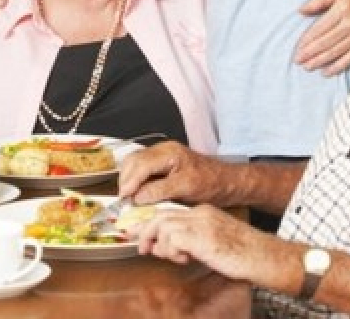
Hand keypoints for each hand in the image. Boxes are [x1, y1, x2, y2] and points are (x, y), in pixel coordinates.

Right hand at [119, 141, 235, 207]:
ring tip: (127, 197)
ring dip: (128, 178)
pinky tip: (136, 192)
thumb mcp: (187, 188)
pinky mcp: (163, 163)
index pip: (141, 164)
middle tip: (122, 199)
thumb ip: (160, 190)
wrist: (227, 181)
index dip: (130, 181)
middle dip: (125, 179)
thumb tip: (138, 197)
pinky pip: (142, 167)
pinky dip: (135, 178)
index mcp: (169, 153)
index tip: (124, 197)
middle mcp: (164, 150)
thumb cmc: (211, 183)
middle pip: (134, 160)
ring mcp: (163, 155)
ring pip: (136, 162)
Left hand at [137, 204, 267, 282]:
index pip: (170, 212)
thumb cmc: (244, 253)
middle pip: (161, 215)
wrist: (264, 255)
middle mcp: (199, 213)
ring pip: (163, 225)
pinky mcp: (201, 237)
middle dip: (146, 231)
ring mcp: (200, 223)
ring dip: (160, 244)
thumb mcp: (214, 242)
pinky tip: (184, 259)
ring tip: (168, 256)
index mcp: (203, 212)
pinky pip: (172, 239)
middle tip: (141, 247)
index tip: (142, 235)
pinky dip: (170, 251)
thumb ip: (193, 241)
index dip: (152, 224)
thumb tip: (171, 249)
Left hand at [295, 0, 349, 74]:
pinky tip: (326, 73)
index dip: (308, 39)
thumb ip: (317, 0)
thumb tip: (301, 11)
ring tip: (307, 67)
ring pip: (336, 52)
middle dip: (311, 53)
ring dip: (320, 61)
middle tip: (298, 60)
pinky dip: (337, 67)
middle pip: (327, 42)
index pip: (321, 27)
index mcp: (343, 9)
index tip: (297, 47)